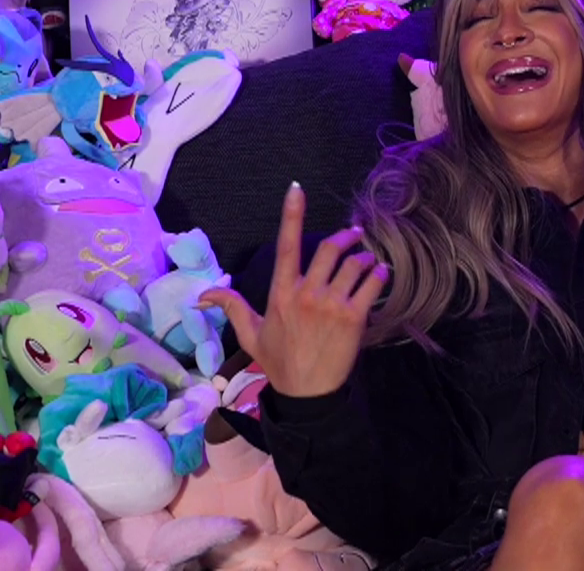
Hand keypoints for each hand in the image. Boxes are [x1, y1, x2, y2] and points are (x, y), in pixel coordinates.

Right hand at [198, 183, 388, 397]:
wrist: (307, 393)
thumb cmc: (279, 362)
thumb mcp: (251, 334)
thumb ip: (232, 308)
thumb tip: (202, 294)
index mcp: (281, 293)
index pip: (286, 245)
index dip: (292, 215)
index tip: (297, 190)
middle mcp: (306, 293)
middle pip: (329, 248)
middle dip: (346, 236)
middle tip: (354, 233)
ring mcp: (332, 304)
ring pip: (354, 264)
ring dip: (365, 257)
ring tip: (368, 260)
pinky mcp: (354, 317)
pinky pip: (372, 284)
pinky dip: (380, 274)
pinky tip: (382, 273)